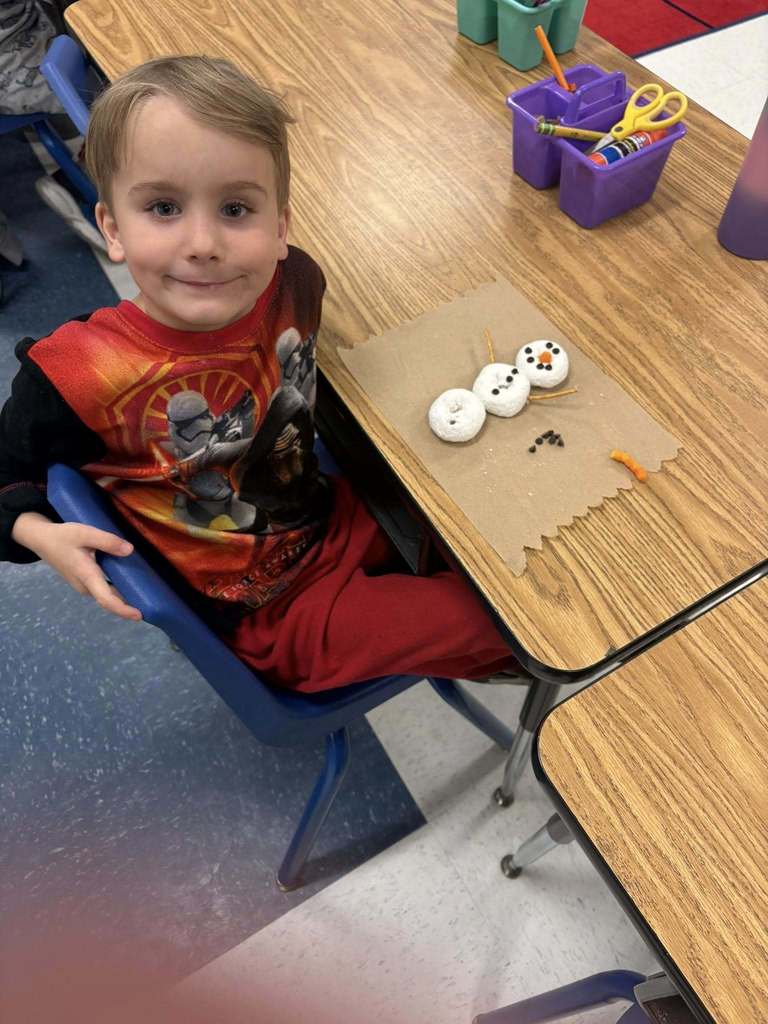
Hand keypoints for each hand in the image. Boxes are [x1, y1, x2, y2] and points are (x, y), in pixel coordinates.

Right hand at [12, 513, 141, 620]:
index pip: (106, 599)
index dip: (123, 609)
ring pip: (107, 595)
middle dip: (128, 606)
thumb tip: (129, 550)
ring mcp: (84, 586)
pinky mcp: (84, 582)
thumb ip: (107, 541)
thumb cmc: (63, 537)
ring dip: (124, 598)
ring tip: (146, 596)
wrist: (42, 540)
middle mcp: (86, 586)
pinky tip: (131, 584)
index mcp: (87, 576)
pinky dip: (117, 590)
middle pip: (110, 600)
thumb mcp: (85, 533)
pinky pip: (104, 589)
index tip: (139, 615)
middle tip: (152, 604)